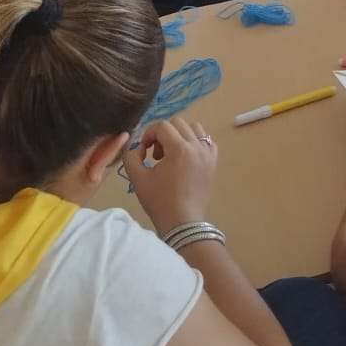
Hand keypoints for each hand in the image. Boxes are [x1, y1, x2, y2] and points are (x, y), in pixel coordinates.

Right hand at [123, 117, 217, 235]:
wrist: (182, 222)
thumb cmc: (159, 201)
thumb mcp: (138, 178)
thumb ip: (132, 156)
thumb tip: (139, 147)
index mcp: (179, 149)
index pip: (162, 126)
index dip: (149, 134)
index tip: (144, 150)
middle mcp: (196, 146)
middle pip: (178, 123)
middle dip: (163, 134)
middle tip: (156, 154)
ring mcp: (208, 153)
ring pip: (194, 128)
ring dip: (179, 135)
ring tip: (171, 154)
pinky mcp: (213, 161)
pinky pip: (206, 140)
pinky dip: (195, 142)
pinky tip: (185, 157)